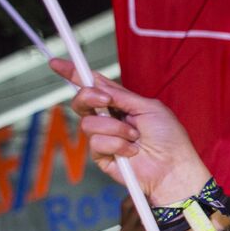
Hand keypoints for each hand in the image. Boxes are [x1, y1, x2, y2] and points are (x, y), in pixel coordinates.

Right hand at [51, 59, 209, 206]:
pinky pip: (96, 142)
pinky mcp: (101, 156)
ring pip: (88, 124)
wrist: (172, 167)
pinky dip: (118, 145)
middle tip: (105, 101)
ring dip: (116, 128)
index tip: (56, 63)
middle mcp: (109, 119)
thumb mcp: (148, 107)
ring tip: (135, 137)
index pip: (94, 86)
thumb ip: (121, 95)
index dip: (74, 74)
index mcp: (121, 104)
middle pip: (81, 102)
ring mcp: (104, 137)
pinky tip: (132, 151)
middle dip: (89, 97)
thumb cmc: (169, 139)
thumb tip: (97, 84)